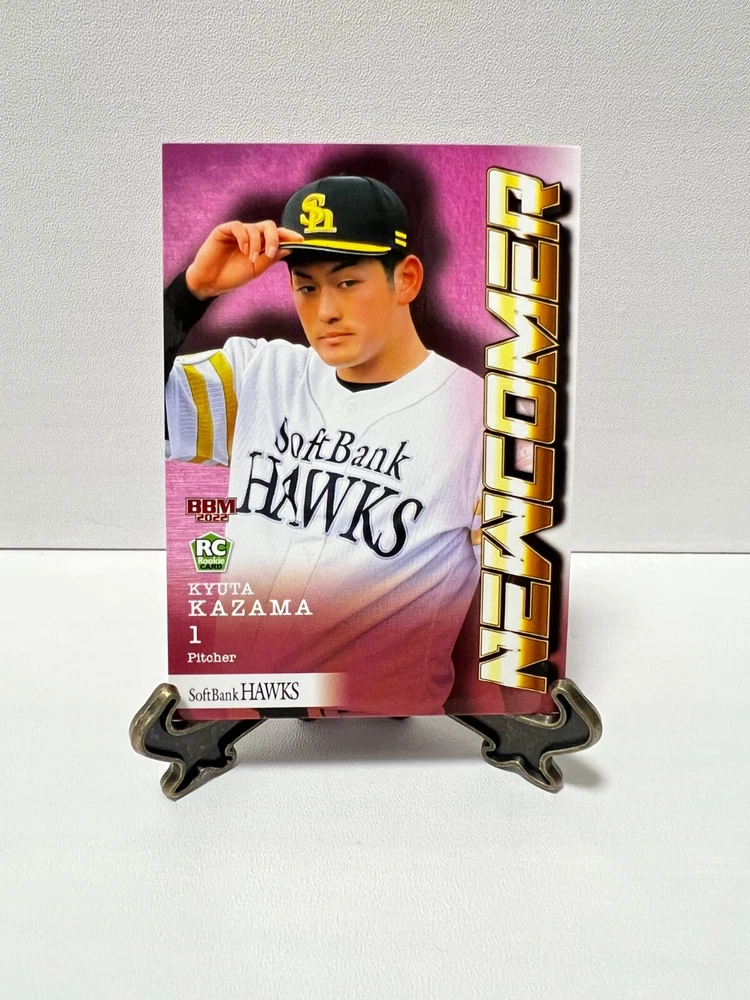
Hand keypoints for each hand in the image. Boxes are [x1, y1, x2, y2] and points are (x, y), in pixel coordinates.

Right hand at [185, 221, 304, 298]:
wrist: (211, 282)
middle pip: (268, 226)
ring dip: (256, 244)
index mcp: (259, 244)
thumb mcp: (256, 269)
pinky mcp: (224, 230)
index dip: (288, 235)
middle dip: (274, 237)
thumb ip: (271, 258)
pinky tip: (243, 250)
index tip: (301, 240)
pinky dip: (244, 238)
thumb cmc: (232, 276)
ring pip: (254, 228)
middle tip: (271, 252)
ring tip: (251, 259)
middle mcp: (250, 235)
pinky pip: (239, 226)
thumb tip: (290, 248)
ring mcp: (237, 232)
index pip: (276, 235)